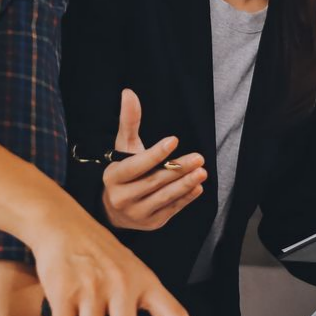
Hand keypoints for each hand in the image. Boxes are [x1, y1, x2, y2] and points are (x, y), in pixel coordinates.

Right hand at [102, 89, 206, 230]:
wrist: (115, 210)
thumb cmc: (123, 172)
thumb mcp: (123, 147)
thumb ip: (128, 121)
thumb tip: (129, 93)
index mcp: (113, 177)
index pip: (136, 165)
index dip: (155, 154)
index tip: (174, 140)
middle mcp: (122, 197)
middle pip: (154, 181)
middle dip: (178, 169)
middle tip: (199, 157)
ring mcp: (137, 213)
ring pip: (164, 197)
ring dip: (185, 184)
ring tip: (202, 172)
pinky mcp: (152, 222)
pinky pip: (172, 209)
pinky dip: (186, 198)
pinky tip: (197, 187)